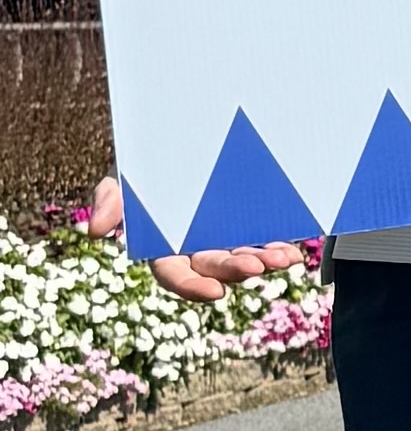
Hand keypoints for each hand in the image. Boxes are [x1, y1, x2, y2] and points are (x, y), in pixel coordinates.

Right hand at [86, 176, 304, 301]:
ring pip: (246, 257)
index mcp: (164, 247)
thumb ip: (109, 200)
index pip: (175, 276)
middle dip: (238, 270)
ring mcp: (225, 237)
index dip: (193, 287)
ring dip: (266, 260)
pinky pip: (266, 238)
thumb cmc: (142, 165)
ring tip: (285, 259)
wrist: (174, 138)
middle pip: (217, 268)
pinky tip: (295, 247)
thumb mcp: (121, 177)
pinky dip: (280, 244)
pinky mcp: (248, 223)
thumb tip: (95, 231)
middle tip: (259, 267)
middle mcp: (196, 248)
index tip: (216, 293)